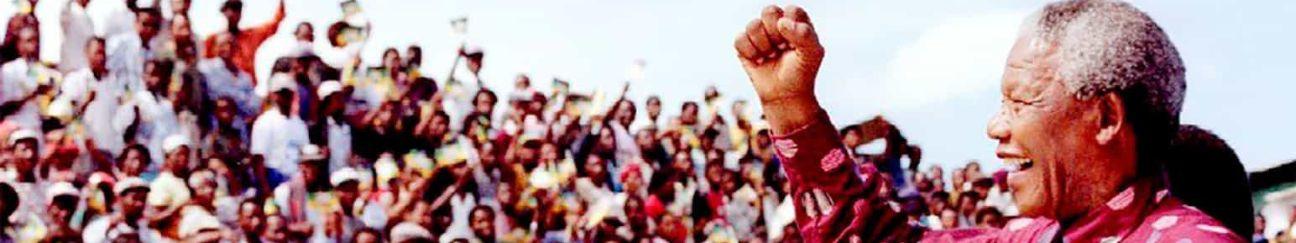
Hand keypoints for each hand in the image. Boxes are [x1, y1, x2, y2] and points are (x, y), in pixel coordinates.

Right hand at [734, 5, 825, 132]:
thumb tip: (781, 23)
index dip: (791, 28)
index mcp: (796, 20)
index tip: (794, 45)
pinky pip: (740, 39)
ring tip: (771, 56)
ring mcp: (759, 33)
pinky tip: (759, 60)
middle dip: (775, 34)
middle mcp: (777, 22)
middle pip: (769, 11)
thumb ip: (804, 34)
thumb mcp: (813, 54)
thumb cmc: (801, 73)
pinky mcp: (744, 44)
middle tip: (781, 48)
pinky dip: (750, 53)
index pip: (791, 10)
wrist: (784, 96)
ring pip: (753, 25)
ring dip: (763, 46)